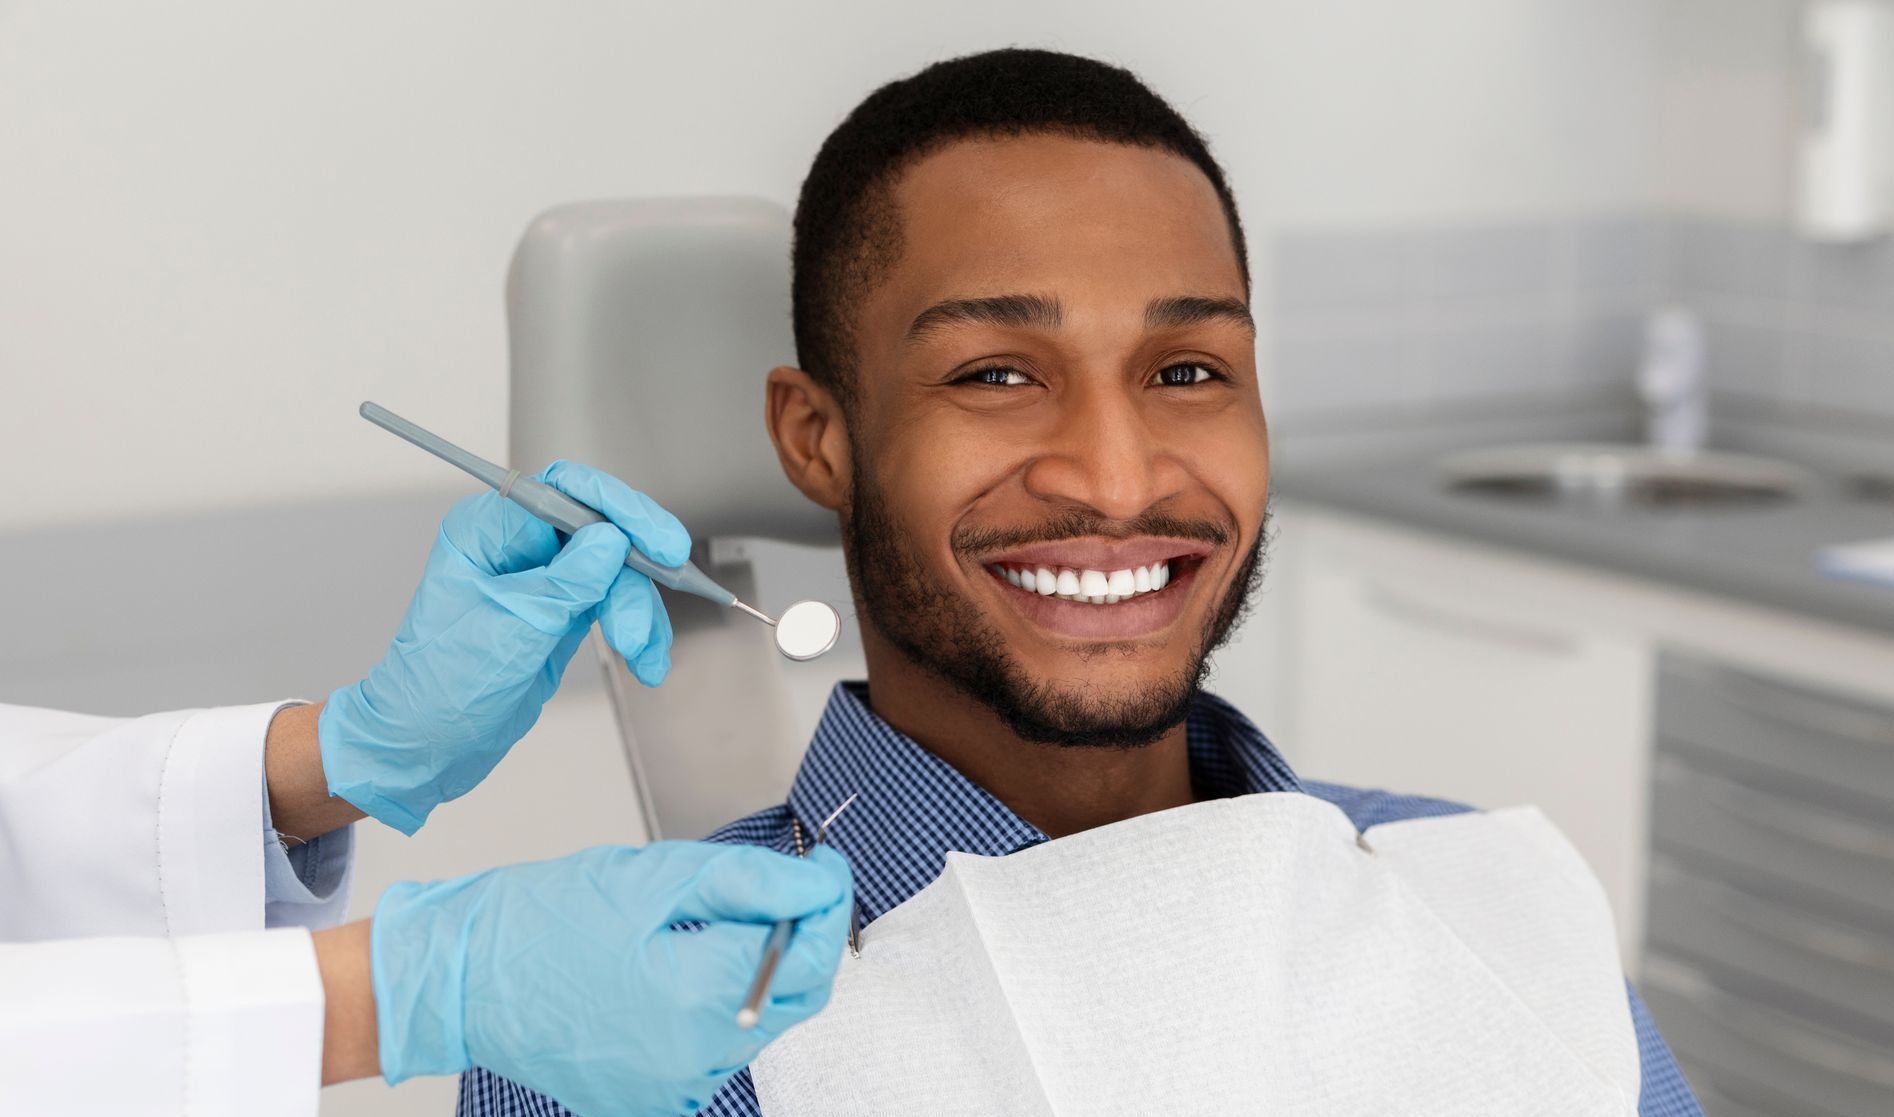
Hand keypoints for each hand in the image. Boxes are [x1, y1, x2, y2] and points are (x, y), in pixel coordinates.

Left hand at [319, 461, 689, 833]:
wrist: (424, 747)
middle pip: (602, 531)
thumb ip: (566, 582)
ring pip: (617, 572)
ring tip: (642, 655)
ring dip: (639, 613)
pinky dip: (637, 631)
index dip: (620, 510)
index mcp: (488, 531)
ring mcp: (543, 578)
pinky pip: (615, 604)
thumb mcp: (511, 630)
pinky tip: (646, 660)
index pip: (566, 491)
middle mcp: (517, 546)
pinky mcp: (562, 612)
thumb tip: (613, 539)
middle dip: (634, 575)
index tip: (659, 544)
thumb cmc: (439, 688)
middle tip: (656, 608)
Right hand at [371, 842, 853, 1116]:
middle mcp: (694, 1058)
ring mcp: (673, 1090)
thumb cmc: (542, 919)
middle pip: (798, 998)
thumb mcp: (656, 877)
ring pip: (760, 1026)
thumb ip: (751, 883)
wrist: (459, 978)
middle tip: (784, 890)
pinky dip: (719, 1013)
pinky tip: (681, 974)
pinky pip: (716, 1055)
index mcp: (699, 997)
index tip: (826, 867)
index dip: (829, 902)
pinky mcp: (652, 1101)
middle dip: (804, 940)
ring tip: (713, 928)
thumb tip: (820, 884)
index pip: (811, 953)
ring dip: (760, 976)